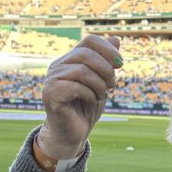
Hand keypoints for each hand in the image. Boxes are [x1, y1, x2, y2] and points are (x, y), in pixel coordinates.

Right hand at [38, 34, 122, 157]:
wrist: (73, 133)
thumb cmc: (87, 107)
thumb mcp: (101, 82)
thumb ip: (106, 62)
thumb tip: (116, 38)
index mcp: (70, 60)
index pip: (89, 40)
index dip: (108, 49)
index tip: (120, 64)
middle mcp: (58, 66)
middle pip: (86, 54)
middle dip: (106, 69)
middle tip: (113, 85)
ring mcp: (52, 79)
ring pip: (82, 70)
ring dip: (99, 84)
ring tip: (102, 95)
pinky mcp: (51, 94)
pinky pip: (76, 87)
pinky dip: (90, 95)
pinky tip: (92, 101)